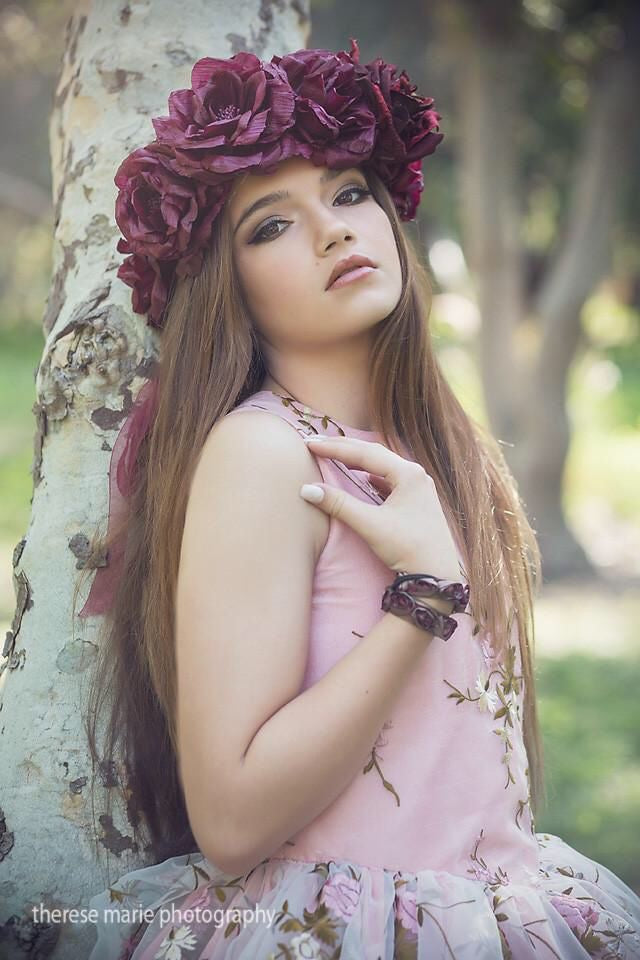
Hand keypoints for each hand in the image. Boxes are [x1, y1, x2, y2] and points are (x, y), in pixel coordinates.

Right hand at [300, 435, 460, 578]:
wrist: (438, 576)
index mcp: (408, 474)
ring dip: (358, 461)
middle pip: (374, 455)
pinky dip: (371, 476)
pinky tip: (364, 479)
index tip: (309, 445)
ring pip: (382, 466)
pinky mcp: (417, 502)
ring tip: (335, 455)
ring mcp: (419, 488)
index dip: (334, 448)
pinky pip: (389, 480)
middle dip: (344, 449)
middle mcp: (416, 475)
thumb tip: (307, 490)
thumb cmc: (408, 548)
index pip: (365, 454)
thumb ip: (339, 505)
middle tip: (316, 444)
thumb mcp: (371, 525)